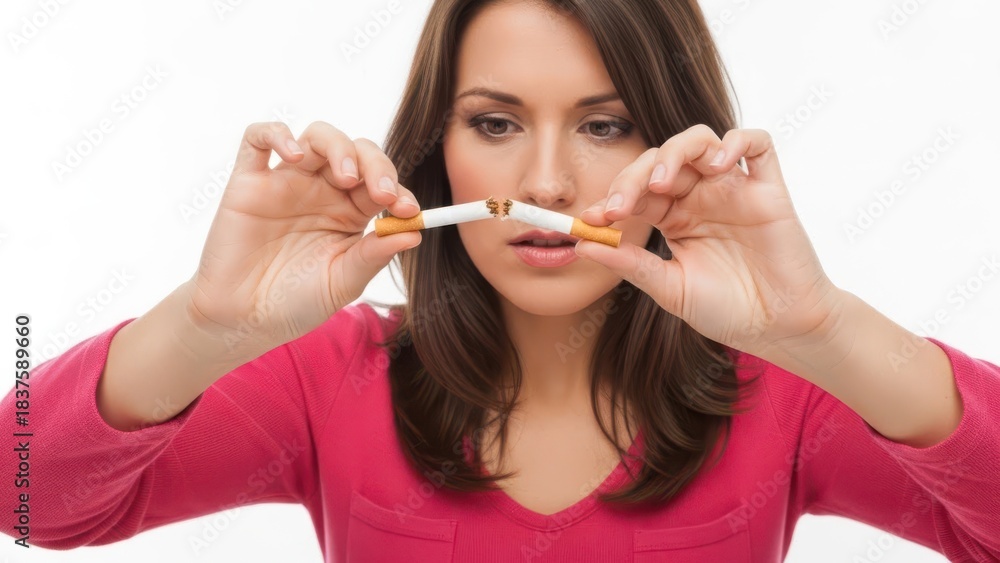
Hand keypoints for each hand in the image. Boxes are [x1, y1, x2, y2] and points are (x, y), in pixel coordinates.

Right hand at [182, 121, 421, 356]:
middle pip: (357, 152)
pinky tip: (295, 156)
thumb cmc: (296, 302)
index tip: (408, 211)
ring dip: (339, 147)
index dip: (399, 190)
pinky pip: (258, 139)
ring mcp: (287, 182)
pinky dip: (277, 134)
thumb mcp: (343, 282)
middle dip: (377, 166)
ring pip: (318, 137)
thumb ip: (374, 256)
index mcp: (351, 211)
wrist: (246, 319)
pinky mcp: (249, 182)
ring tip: (346, 176)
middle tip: (383, 194)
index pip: (382, 184)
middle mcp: (323, 190)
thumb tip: (415, 233)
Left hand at [576, 124, 845, 358]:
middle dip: (632, 178)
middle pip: (661, 161)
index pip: (636, 192)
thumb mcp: (669, 289)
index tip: (590, 219)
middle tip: (618, 206)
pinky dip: (736, 142)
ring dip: (675, 152)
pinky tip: (718, 164)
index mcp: (672, 217)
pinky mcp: (768, 189)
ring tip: (660, 181)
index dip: (611, 199)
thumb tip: (582, 245)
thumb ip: (630, 265)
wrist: (778, 328)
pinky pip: (756, 144)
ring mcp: (733, 188)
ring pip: (701, 142)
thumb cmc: (728, 310)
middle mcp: (699, 196)